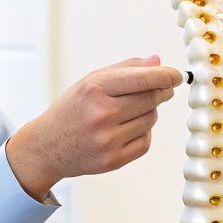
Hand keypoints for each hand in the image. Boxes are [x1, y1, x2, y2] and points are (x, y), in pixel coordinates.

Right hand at [6, 56, 182, 197]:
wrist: (46, 147)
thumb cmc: (72, 110)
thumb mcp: (90, 82)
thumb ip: (125, 69)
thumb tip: (157, 61)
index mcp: (94, 89)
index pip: (142, 79)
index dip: (165, 76)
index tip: (177, 75)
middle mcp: (101, 115)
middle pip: (151, 99)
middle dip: (160, 92)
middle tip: (162, 89)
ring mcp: (107, 140)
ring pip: (150, 120)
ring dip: (149, 112)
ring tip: (131, 111)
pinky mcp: (113, 160)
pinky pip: (145, 141)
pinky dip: (143, 133)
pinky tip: (128, 128)